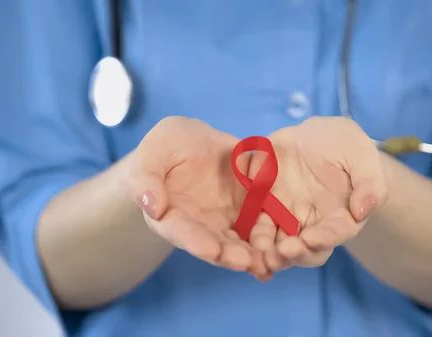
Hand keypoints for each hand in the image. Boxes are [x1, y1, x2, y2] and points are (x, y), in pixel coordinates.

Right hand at [126, 117, 267, 276]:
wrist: (197, 143)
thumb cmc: (168, 146)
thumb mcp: (155, 151)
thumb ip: (146, 177)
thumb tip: (151, 206)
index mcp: (169, 215)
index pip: (179, 231)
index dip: (194, 241)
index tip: (211, 251)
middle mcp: (197, 226)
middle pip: (212, 244)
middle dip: (229, 255)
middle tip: (246, 262)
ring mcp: (223, 222)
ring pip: (238, 243)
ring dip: (252, 255)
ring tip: (268, 262)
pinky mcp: (247, 213)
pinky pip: (259, 228)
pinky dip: (270, 241)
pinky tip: (285, 251)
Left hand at [249, 117, 388, 270]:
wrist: (312, 135)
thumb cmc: (344, 145)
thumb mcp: (361, 154)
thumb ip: (369, 182)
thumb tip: (364, 210)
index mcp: (340, 216)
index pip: (335, 233)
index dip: (324, 239)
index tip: (312, 239)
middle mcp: (312, 224)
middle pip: (303, 250)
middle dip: (292, 254)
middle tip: (280, 253)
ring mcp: (285, 217)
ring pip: (275, 243)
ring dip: (267, 251)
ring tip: (258, 250)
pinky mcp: (262, 205)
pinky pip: (252, 223)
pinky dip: (246, 232)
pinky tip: (239, 235)